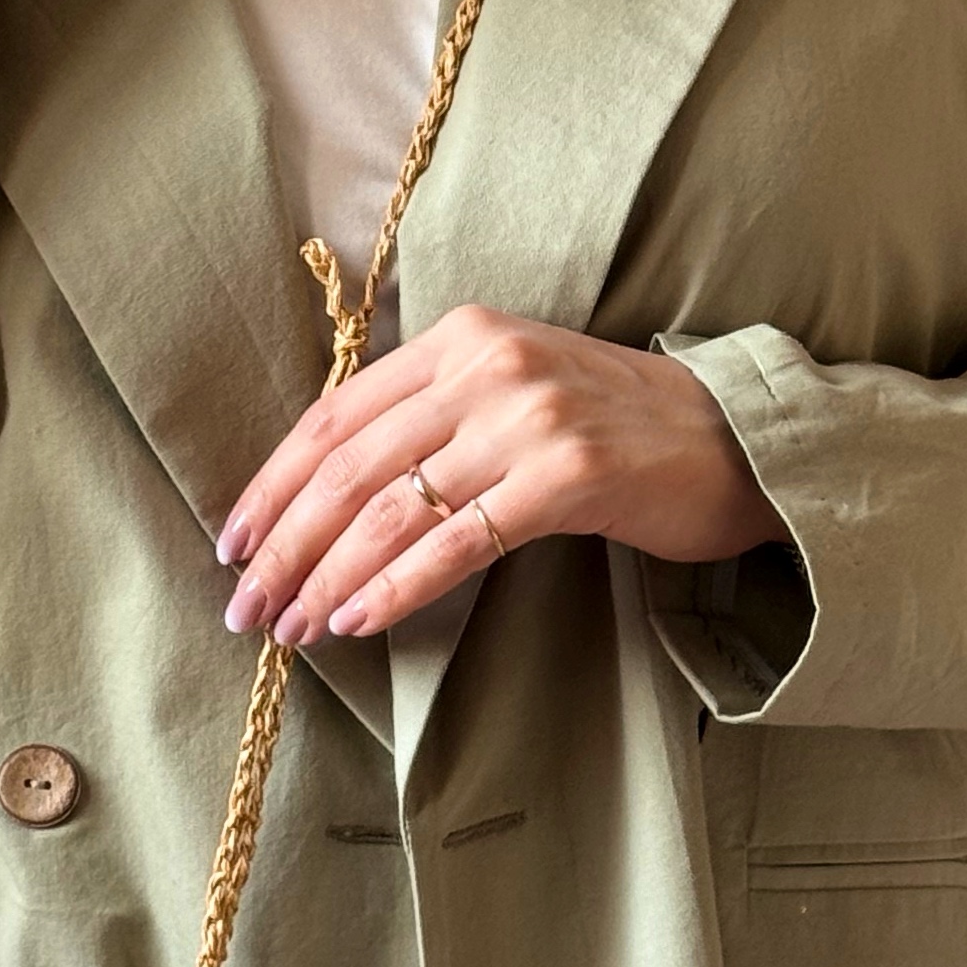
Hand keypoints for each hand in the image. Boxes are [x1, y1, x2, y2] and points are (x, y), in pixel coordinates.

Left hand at [215, 305, 781, 644]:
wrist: (732, 441)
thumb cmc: (613, 428)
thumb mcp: (513, 391)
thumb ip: (431, 416)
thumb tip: (324, 497)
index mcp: (462, 336)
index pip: (336, 413)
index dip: (274, 483)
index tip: (234, 543)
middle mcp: (488, 365)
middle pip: (350, 464)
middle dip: (286, 543)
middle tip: (247, 608)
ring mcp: (530, 417)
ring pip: (394, 507)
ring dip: (328, 577)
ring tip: (293, 629)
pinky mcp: (570, 475)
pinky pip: (459, 541)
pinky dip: (398, 587)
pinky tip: (358, 621)